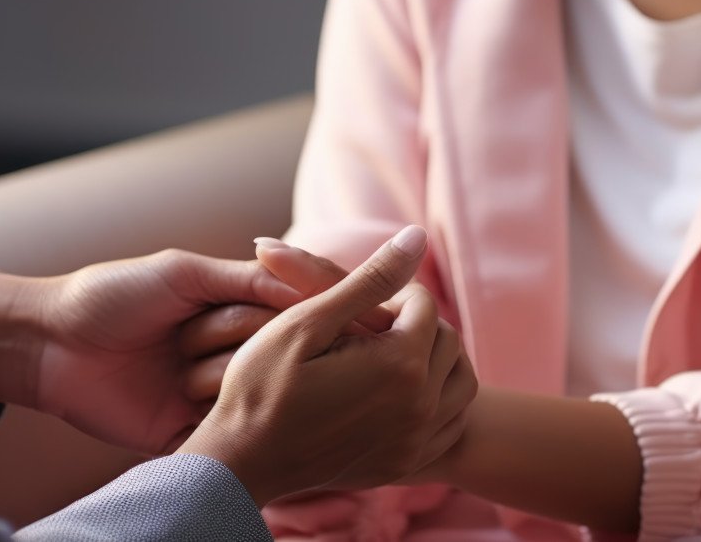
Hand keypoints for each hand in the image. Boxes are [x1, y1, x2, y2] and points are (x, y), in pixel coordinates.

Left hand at [0, 250, 306, 454]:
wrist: (48, 343)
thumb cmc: (114, 295)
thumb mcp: (186, 272)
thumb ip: (251, 279)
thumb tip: (315, 287)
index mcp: (239, 314)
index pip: (292, 317)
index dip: (277, 315)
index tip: (257, 309)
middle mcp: (233, 355)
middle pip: (274, 355)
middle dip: (232, 338)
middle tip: (182, 335)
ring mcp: (211, 397)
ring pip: (252, 394)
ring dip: (210, 375)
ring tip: (171, 362)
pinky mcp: (186, 435)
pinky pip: (224, 437)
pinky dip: (212, 419)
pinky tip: (180, 395)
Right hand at [176, 226, 478, 506]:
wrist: (240, 464)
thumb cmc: (262, 386)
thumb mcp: (309, 320)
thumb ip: (370, 278)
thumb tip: (416, 237)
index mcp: (400, 365)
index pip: (424, 305)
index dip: (393, 294)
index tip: (358, 304)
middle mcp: (421, 406)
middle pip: (448, 341)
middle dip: (417, 325)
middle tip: (372, 328)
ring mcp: (417, 441)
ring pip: (461, 382)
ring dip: (437, 361)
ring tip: (393, 356)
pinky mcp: (407, 464)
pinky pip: (451, 423)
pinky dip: (439, 402)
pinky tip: (402, 394)